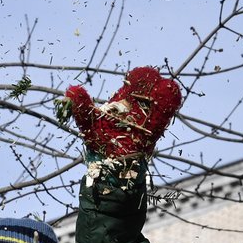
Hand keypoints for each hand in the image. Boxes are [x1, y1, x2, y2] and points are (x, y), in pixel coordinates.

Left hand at [58, 67, 181, 158]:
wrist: (110, 167)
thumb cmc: (99, 143)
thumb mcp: (87, 123)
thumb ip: (81, 107)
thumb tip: (70, 90)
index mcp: (122, 102)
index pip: (134, 83)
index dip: (139, 77)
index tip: (140, 75)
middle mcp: (136, 108)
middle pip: (149, 90)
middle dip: (151, 85)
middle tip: (152, 79)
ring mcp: (147, 120)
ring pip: (158, 102)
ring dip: (162, 94)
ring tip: (166, 85)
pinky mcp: (154, 132)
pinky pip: (164, 117)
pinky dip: (169, 106)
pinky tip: (172, 95)